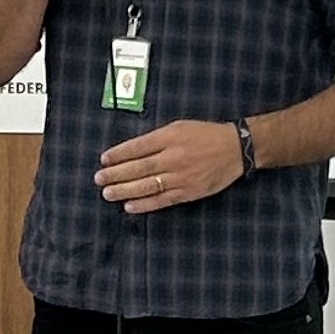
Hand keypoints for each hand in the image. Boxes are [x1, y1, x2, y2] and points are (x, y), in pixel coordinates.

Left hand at [97, 119, 247, 213]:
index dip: (119, 154)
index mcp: (170, 137)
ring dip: (125, 190)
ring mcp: (181, 177)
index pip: (137, 147)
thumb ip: (158, 138)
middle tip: (99, 179)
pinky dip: (144, 204)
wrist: (236, 148)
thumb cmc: (206, 135)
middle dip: (116, 174)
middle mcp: (173, 157)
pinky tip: (129, 206)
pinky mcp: (188, 192)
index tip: (103, 159)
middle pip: (139, 168)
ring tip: (108, 193)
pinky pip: (162, 200)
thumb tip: (132, 151)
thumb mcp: (180, 127)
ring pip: (147, 185)